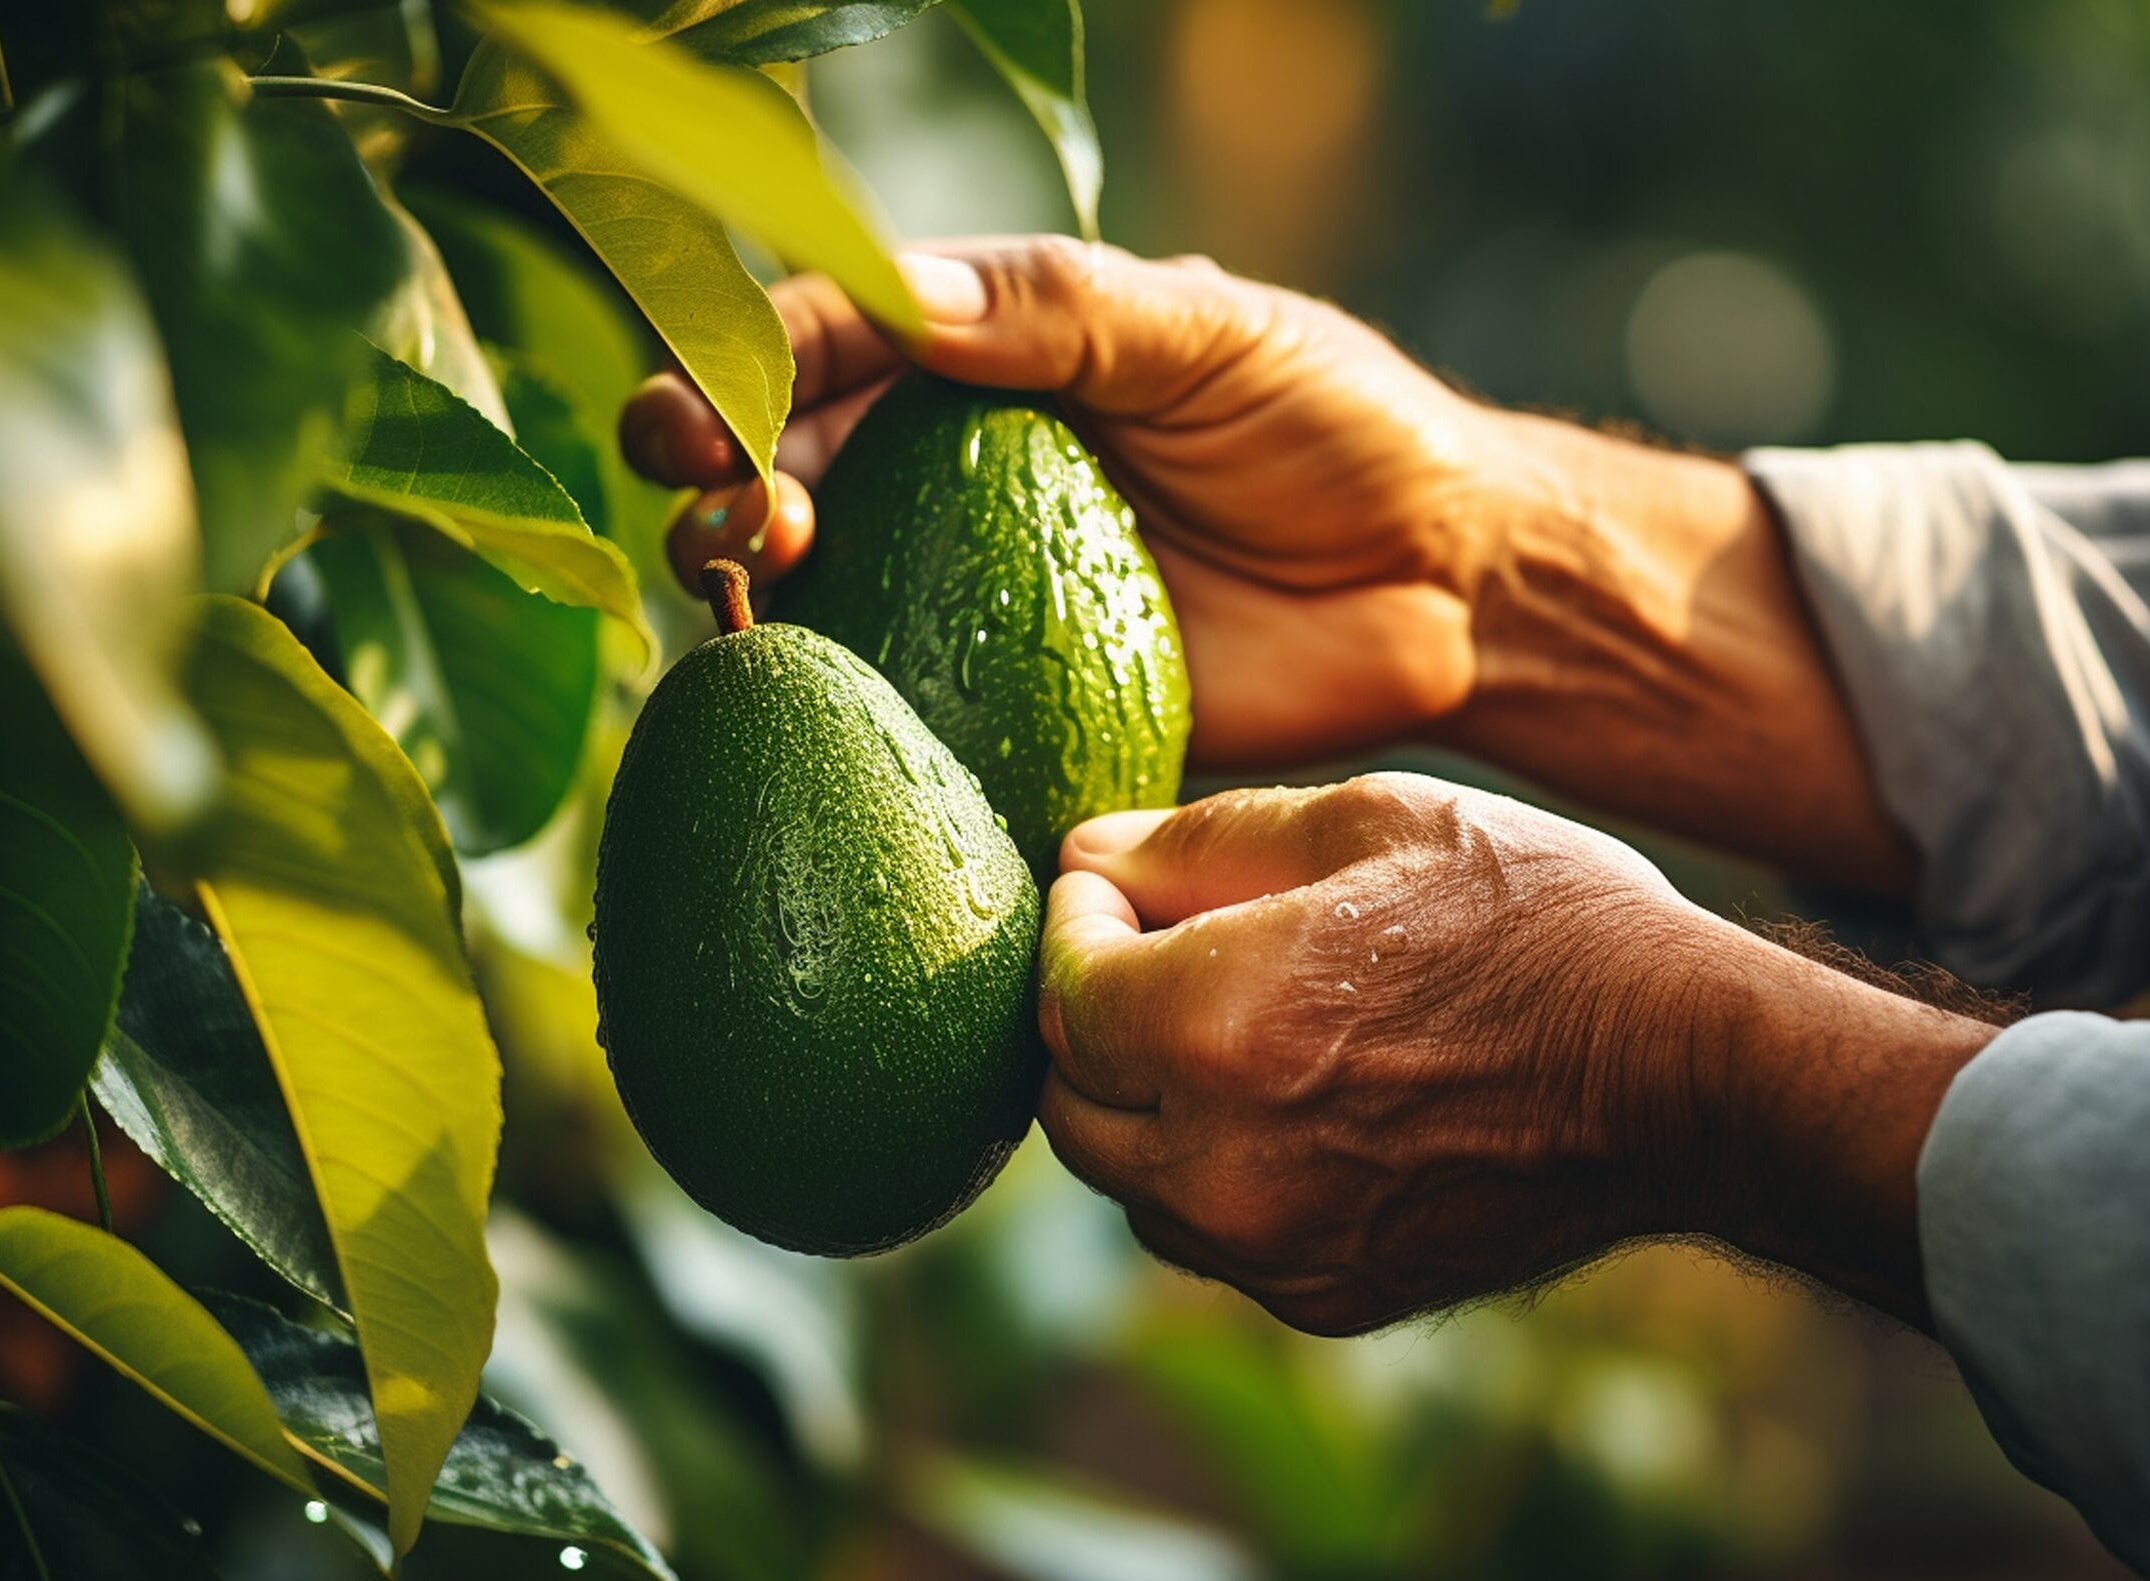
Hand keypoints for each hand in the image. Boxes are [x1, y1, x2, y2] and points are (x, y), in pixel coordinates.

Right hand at [623, 237, 1501, 765]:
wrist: (1441, 590)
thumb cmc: (1339, 431)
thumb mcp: (1212, 335)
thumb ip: (1067, 309)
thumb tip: (912, 305)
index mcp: (992, 352)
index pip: (838, 337)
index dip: (752, 359)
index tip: (708, 400)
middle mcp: (957, 468)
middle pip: (790, 462)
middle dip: (721, 474)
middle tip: (728, 504)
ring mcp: (972, 588)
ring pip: (818, 583)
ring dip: (751, 579)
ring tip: (749, 582)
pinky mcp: (1011, 697)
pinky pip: (900, 704)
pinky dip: (834, 705)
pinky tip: (801, 703)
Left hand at [1036, 775, 1994, 1334]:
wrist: (1687, 1078)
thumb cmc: (1540, 921)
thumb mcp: (1374, 823)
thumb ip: (1198, 843)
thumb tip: (1082, 861)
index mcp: (1215, 1026)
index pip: (1058, 993)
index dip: (1074, 926)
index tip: (1118, 888)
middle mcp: (1219, 1160)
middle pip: (1070, 1102)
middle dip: (1093, 1020)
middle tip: (1162, 953)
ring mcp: (1271, 1246)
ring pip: (1131, 1182)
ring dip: (1145, 1105)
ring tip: (1231, 1027)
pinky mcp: (1324, 1297)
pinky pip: (1211, 1236)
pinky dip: (1215, 1172)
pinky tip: (1294, 1105)